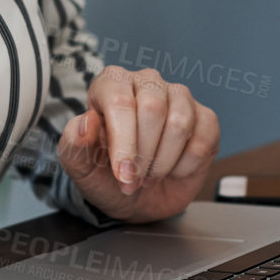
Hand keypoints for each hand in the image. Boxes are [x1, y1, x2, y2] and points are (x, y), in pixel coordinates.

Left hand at [57, 65, 219, 222]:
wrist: (136, 197)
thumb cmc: (105, 175)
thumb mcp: (79, 166)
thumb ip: (74, 144)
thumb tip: (87, 122)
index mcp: (111, 84)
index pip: (120, 103)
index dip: (123, 143)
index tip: (123, 175)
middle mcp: (146, 82)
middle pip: (152, 110)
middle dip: (143, 155)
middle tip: (133, 179)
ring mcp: (179, 97)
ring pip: (180, 124)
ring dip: (163, 162)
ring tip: (150, 174)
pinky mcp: (205, 117)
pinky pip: (203, 140)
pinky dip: (185, 167)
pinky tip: (172, 169)